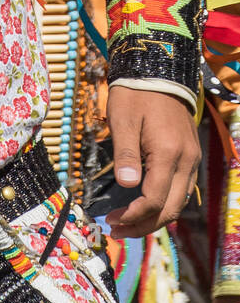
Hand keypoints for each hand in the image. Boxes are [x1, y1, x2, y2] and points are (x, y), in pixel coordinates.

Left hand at [105, 85, 199, 237]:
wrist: (159, 71)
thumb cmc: (135, 93)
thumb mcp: (123, 120)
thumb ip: (126, 154)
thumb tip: (127, 186)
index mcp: (169, 153)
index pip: (155, 199)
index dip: (133, 216)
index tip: (111, 221)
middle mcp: (187, 160)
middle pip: (171, 208)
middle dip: (144, 225)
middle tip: (117, 231)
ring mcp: (192, 158)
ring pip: (179, 202)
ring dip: (155, 218)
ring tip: (127, 225)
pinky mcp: (190, 155)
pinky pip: (182, 189)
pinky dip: (165, 204)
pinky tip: (146, 206)